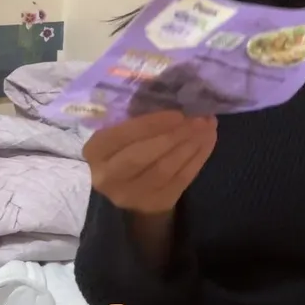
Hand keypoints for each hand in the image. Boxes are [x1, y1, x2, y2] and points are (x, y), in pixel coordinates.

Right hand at [83, 111, 216, 214]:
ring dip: (191, 145)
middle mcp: (108, 177)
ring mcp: (132, 194)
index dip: (152, 124)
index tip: (178, 113)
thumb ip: (140, 119)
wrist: (133, 188)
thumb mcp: (123, 133)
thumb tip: (178, 101)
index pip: (122, 136)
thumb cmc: (129, 148)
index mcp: (96, 151)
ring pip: (165, 169)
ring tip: (207, 127)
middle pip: (143, 155)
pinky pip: (181, 179)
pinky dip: (198, 157)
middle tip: (199, 119)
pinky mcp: (156, 203)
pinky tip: (208, 140)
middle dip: (174, 135)